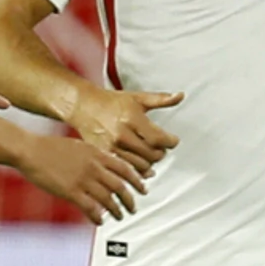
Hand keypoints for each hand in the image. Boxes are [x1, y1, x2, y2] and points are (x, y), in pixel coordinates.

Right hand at [14, 134, 144, 225]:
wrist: (31, 150)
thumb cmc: (51, 147)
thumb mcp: (80, 146)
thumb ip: (95, 155)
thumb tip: (106, 163)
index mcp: (97, 154)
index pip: (125, 168)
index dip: (137, 180)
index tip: (143, 188)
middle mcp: (94, 167)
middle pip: (120, 186)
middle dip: (130, 199)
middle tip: (134, 207)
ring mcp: (83, 180)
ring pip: (108, 199)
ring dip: (116, 210)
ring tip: (120, 216)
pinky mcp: (71, 192)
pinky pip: (90, 208)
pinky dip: (98, 217)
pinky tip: (100, 221)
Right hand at [68, 89, 184, 176]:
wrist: (84, 106)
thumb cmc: (111, 102)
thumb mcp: (138, 97)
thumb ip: (161, 99)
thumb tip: (180, 96)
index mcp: (132, 118)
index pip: (158, 139)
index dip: (170, 142)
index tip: (173, 141)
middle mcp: (122, 134)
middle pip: (151, 154)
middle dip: (161, 152)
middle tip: (162, 147)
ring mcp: (112, 146)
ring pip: (140, 165)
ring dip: (150, 162)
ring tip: (151, 154)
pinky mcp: (104, 155)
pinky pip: (126, 169)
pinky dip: (136, 170)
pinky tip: (140, 164)